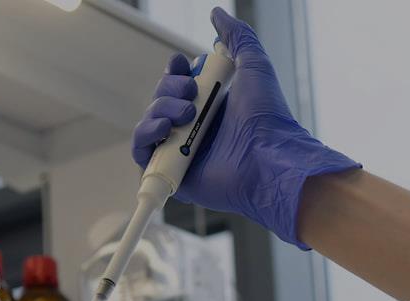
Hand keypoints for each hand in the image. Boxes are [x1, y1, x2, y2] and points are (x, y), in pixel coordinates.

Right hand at [132, 7, 359, 248]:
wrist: (267, 156)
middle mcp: (195, 128)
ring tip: (187, 114)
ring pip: (149, 122)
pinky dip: (145, 137)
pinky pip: (142, 153)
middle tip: (191, 92)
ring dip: (160, 109)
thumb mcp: (254, 64)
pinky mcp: (173, 175)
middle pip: (161, 100)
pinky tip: (163, 129)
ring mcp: (182, 152)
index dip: (175, 72)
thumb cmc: (266, 115)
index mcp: (212, 106)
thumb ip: (237, 36)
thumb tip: (216, 13)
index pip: (178, 84)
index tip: (184, 65)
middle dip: (170, 88)